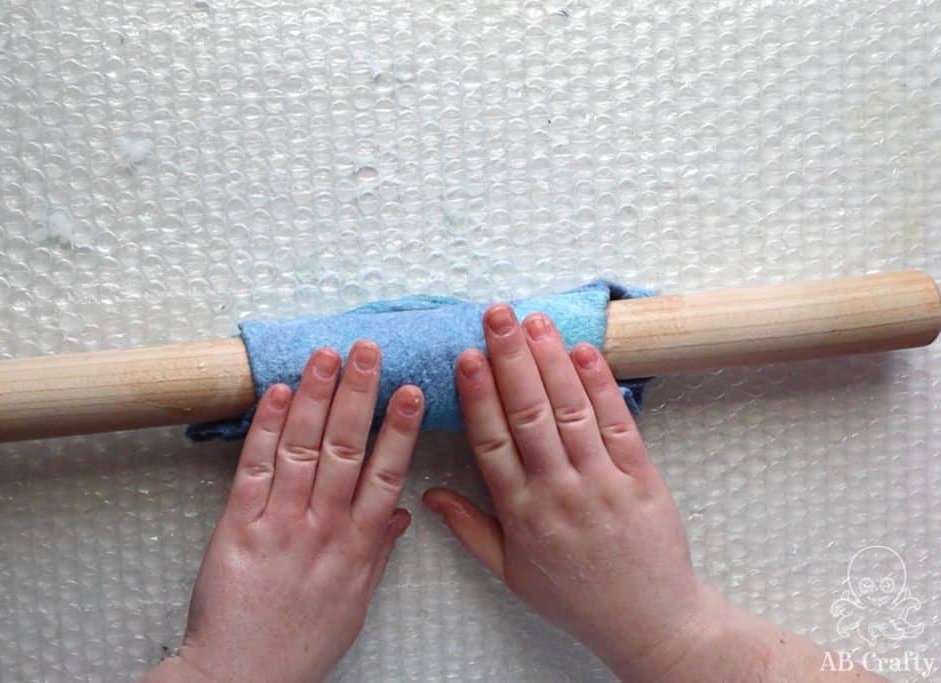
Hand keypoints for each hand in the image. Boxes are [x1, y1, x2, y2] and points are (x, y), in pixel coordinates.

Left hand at [144, 342, 423, 682]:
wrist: (241, 675)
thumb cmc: (299, 642)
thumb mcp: (354, 604)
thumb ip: (378, 553)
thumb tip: (402, 513)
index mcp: (356, 548)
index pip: (386, 477)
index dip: (399, 431)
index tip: (413, 392)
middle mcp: (323, 530)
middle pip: (346, 451)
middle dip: (358, 396)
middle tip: (369, 352)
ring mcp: (280, 526)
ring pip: (303, 450)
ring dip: (316, 398)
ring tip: (327, 356)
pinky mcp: (237, 528)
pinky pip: (254, 470)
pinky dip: (267, 430)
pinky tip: (279, 395)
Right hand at [422, 305, 706, 680]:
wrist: (648, 622)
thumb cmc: (575, 596)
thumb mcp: (511, 572)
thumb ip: (469, 529)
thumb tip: (429, 494)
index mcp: (522, 515)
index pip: (492, 444)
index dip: (479, 397)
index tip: (466, 357)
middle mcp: (559, 493)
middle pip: (529, 415)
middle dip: (511, 360)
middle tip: (497, 316)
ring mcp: (601, 483)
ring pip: (571, 412)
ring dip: (551, 361)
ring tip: (534, 321)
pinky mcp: (641, 477)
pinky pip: (618, 425)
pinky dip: (602, 385)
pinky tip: (585, 351)